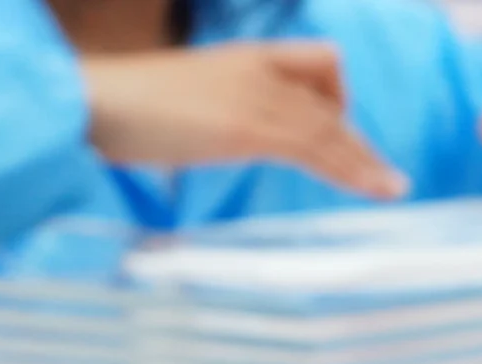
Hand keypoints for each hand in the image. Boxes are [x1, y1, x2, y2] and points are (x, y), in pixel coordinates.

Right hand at [80, 44, 407, 199]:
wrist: (87, 103)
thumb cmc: (122, 110)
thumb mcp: (185, 107)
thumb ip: (217, 117)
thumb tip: (217, 140)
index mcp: (242, 58)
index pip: (317, 63)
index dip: (337, 97)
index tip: (345, 134)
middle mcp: (257, 70)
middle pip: (330, 101)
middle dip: (358, 142)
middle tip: (386, 176)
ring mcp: (256, 96)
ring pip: (330, 129)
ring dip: (365, 163)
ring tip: (394, 188)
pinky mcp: (250, 127)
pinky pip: (317, 148)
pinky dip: (353, 171)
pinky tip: (377, 188)